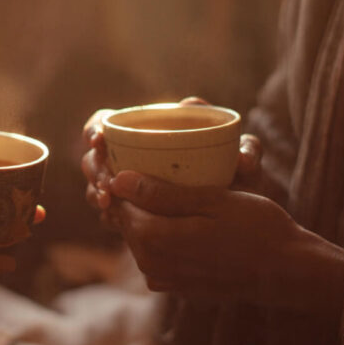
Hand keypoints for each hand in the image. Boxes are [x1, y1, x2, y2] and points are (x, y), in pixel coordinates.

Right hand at [80, 98, 262, 226]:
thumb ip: (249, 150)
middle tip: (107, 183)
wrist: (245, 220)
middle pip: (94, 158)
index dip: (94, 130)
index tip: (99, 141)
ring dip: (97, 193)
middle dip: (95, 169)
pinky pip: (111, 214)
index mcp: (150, 131)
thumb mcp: (245, 162)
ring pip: (98, 187)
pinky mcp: (132, 215)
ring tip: (108, 204)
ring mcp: (129, 189)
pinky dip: (110, 216)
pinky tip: (117, 222)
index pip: (106, 122)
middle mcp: (132, 158)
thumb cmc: (240, 180)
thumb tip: (243, 157)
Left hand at [108, 170, 343, 318]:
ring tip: (161, 188)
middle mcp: (152, 265)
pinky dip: (158, 235)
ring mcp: (164, 280)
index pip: (117, 203)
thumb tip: (117, 180)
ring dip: (144, 215)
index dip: (117, 178)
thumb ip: (161, 194)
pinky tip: (177, 218)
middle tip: (144, 166)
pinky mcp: (176, 287)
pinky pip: (154, 255)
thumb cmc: (256, 228)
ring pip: (138, 239)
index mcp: (155, 239)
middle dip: (128, 196)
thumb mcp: (212, 201)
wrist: (287, 272)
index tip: (126, 157)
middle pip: (125, 222)